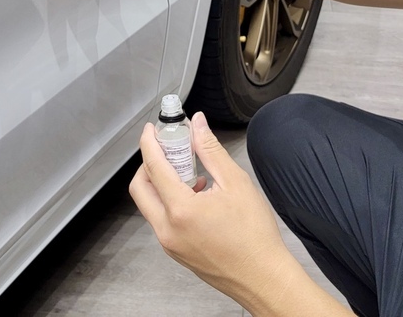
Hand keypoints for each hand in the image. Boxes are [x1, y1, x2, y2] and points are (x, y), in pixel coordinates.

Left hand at [129, 111, 296, 305]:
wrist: (263, 276)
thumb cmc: (254, 236)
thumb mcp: (235, 182)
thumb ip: (210, 150)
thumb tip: (198, 125)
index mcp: (180, 210)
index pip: (153, 167)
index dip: (150, 143)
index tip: (152, 130)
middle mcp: (168, 229)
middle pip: (140, 187)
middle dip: (148, 163)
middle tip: (167, 149)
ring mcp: (169, 243)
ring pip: (149, 204)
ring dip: (160, 182)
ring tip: (189, 171)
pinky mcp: (175, 251)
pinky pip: (161, 219)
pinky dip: (169, 201)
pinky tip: (195, 193)